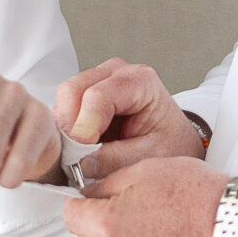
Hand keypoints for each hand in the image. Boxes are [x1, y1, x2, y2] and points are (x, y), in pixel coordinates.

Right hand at [55, 58, 206, 181]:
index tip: (80, 155)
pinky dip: (64, 130)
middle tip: (73, 158)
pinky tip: (76, 149)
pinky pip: (63, 109)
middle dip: (69, 127)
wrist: (175, 140)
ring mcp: (97, 80)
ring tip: (78, 156)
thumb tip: (79, 163)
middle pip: (73, 90)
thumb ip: (115, 159)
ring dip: (65, 129)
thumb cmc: (169, 144)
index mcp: (140, 81)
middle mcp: (116, 73)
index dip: (84, 127)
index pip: (99, 96)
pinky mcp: (84, 94)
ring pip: (63, 99)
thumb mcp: (150, 157)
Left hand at [64, 155, 225, 236]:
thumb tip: (89, 193)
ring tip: (149, 223)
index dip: (81, 201)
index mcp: (106, 226)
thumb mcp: (144, 170)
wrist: (236, 229)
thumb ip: (106, 183)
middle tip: (124, 207)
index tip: (92, 196)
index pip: (69, 214)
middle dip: (95, 224)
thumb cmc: (197, 196)